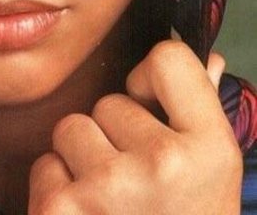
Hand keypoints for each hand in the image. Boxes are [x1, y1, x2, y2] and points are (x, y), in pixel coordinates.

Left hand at [29, 41, 242, 213]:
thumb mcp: (213, 182)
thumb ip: (203, 113)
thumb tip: (206, 59)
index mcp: (211, 149)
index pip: (168, 59)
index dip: (151, 82)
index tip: (151, 110)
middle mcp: (162, 163)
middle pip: (109, 102)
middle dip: (114, 137)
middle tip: (136, 188)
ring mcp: (109, 188)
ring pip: (72, 128)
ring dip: (82, 162)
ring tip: (110, 206)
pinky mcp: (61, 211)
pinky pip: (45, 165)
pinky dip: (58, 191)